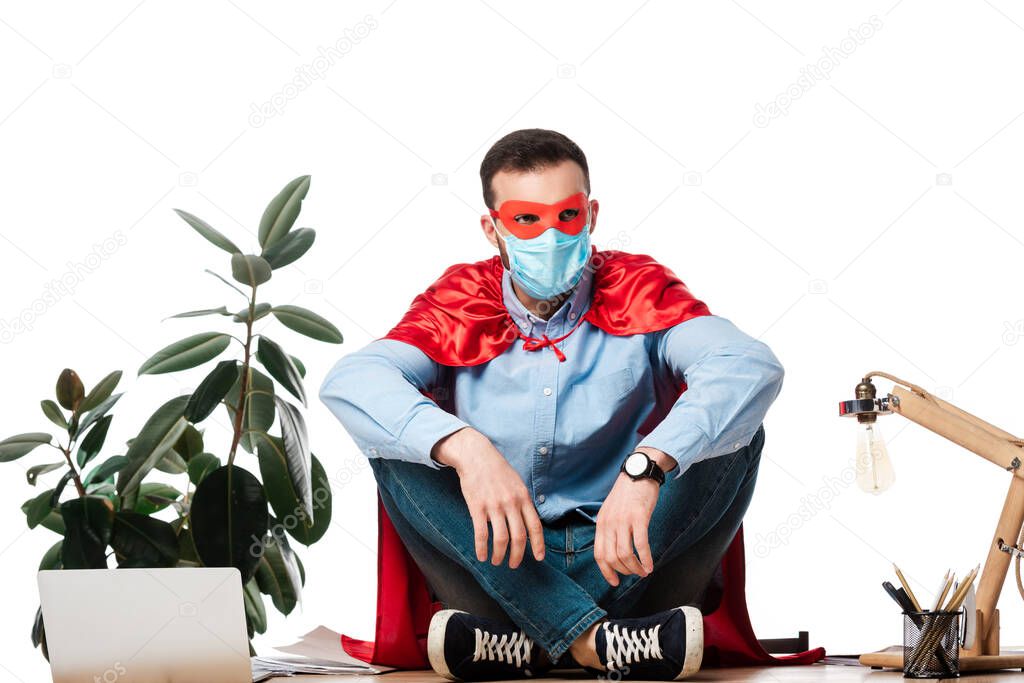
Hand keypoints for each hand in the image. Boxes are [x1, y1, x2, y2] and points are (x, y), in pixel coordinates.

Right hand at [432, 427, 544, 567]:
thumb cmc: (497, 470)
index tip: (539, 558)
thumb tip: (527, 523)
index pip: (535, 526)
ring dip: (499, 555)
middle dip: (517, 555)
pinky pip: (481, 534)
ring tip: (496, 561)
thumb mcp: (517, 483)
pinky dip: (482, 548)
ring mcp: (494, 506)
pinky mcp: (477, 507)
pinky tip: (481, 556)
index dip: (538, 544)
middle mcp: (511, 503)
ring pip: (501, 538)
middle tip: (513, 565)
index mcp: (523, 497)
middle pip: (519, 537)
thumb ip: (523, 502)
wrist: (476, 455)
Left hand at [594, 448, 673, 585]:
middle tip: (634, 575)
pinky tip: (651, 565)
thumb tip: (613, 550)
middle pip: (611, 558)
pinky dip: (646, 559)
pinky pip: (640, 544)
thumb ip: (610, 528)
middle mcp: (609, 523)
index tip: (615, 582)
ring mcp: (623, 520)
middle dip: (624, 571)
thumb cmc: (628, 493)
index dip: (606, 572)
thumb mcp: (611, 510)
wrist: (639, 472)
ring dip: (635, 568)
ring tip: (644, 572)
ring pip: (625, 554)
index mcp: (601, 523)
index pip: (599, 554)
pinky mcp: (639, 517)